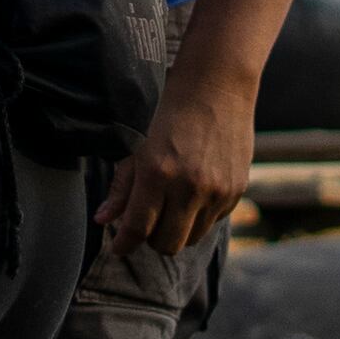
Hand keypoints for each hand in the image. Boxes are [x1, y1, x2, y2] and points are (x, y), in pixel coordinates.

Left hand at [97, 59, 258, 253]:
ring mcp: (217, 191)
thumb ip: (122, 188)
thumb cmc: (169, 115)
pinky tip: (192, 196)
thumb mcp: (137, 147)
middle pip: (167, 244)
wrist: (216, 89)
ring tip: (169, 209)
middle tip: (145, 225)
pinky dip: (198, 218)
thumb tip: (103, 220)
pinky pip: (213, 223)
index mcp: (157, 173)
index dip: (125, 244)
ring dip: (176, 232)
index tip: (118, 249)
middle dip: (152, 240)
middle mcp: (189, 187)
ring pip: (192, 238)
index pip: (138, 228)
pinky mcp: (237, 191)